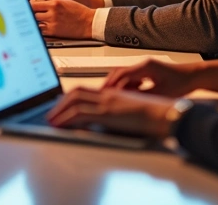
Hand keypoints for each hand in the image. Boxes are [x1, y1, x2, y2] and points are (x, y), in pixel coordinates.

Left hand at [30, 0, 92, 38]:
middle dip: (29, 12)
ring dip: (33, 20)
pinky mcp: (54, 32)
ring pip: (35, 21)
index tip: (27, 5)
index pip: (33, 3)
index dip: (29, 4)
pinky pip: (40, 30)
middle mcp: (52, 13)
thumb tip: (36, 2)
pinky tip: (38, 26)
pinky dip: (38, 28)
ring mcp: (52, 23)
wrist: (89, 22)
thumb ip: (50, 1)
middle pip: (32, 12)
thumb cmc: (77, 10)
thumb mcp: (64, 1)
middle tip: (26, 13)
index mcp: (55, 3)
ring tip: (33, 19)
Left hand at [46, 87, 177, 138]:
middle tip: (51, 113)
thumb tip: (109, 127)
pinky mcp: (107, 113)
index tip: (61, 106)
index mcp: (114, 94)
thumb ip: (119, 117)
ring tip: (50, 121)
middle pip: (76, 92)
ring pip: (74, 101)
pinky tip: (58, 125)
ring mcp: (107, 102)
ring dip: (59, 111)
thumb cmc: (157, 116)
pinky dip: (65, 118)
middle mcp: (108, 95)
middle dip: (60, 102)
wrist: (168, 114)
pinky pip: (79, 113)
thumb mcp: (133, 115)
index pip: (86, 90)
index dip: (71, 97)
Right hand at [103, 58, 217, 95]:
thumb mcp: (162, 93)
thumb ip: (143, 96)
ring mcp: (144, 67)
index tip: (104, 95)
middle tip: (100, 96)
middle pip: (119, 72)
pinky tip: (126, 95)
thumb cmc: (181, 83)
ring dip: (117, 85)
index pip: (122, 75)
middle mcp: (143, 64)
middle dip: (109, 84)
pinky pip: (131, 78)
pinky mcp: (147, 72)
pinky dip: (125, 86)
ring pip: (124, 75)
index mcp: (146, 66)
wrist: (194, 76)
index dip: (112, 86)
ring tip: (110, 97)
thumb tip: (127, 102)